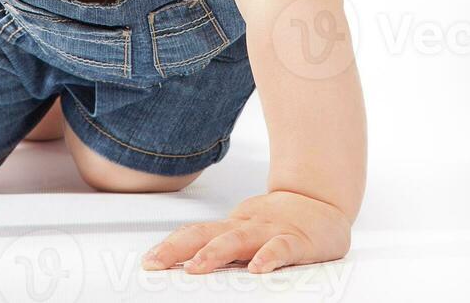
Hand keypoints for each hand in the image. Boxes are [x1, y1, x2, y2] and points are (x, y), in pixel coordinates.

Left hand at [141, 190, 350, 273]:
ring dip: (215, 253)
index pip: (195, 234)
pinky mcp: (297, 240)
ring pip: (239, 240)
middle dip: (178, 249)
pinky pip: (282, 249)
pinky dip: (269, 257)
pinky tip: (258, 269)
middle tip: (156, 264)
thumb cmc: (280, 222)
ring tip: (196, 267)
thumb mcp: (246, 233)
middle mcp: (245, 226)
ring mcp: (269, 232)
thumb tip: (187, 266)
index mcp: (231, 227)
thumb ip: (222, 247)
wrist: (320, 200)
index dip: (170, 246)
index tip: (149, 261)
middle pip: (206, 235)